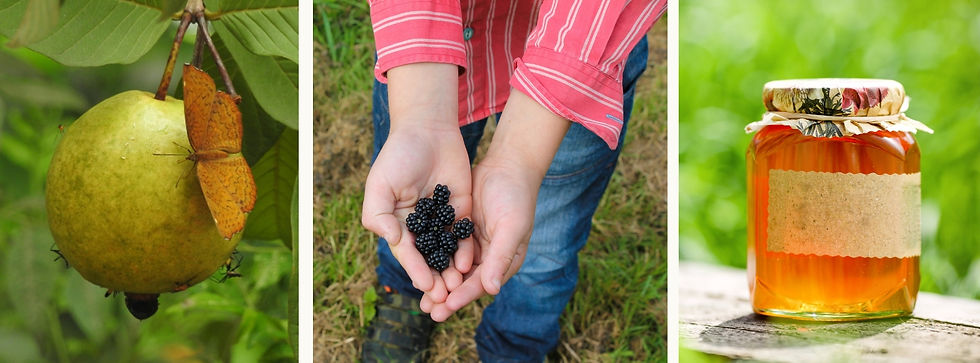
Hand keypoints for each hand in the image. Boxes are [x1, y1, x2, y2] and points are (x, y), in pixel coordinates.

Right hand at [361, 63, 475, 301]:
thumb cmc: (398, 156)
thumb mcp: (380, 184)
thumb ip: (379, 214)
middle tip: (444, 294)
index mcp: (398, 222)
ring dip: (451, 269)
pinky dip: (465, 248)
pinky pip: (463, 233)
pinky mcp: (460, 209)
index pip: (408, 252)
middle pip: (429, 257)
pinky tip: (470, 262)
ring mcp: (441, 218)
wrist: (428, 129)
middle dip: (436, 276)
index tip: (425, 285)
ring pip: (447, 250)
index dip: (416, 269)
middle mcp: (420, 225)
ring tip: (458, 285)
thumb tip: (391, 240)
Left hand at [420, 89, 570, 320]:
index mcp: (503, 261)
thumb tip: (491, 290)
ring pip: (451, 266)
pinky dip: (432, 255)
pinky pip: (444, 245)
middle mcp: (487, 256)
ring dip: (437, 279)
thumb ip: (500, 257)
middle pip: (463, 281)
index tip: (444, 307)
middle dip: (445, 295)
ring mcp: (473, 243)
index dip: (461, 296)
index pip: (480, 283)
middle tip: (426, 310)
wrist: (508, 165)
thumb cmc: (516, 198)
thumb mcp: (511, 228)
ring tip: (419, 293)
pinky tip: (417, 262)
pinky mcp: (460, 229)